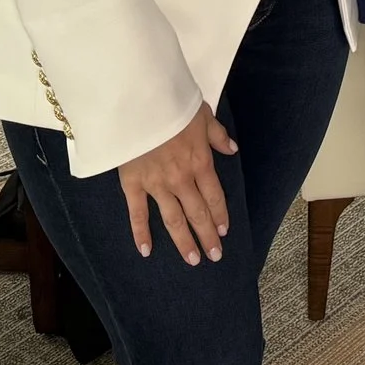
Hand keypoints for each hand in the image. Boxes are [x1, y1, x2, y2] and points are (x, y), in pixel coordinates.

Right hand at [117, 103, 235, 263]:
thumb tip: (232, 149)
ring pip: (173, 220)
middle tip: (214, 255)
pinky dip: (141, 233)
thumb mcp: (203, 115)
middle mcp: (181, 179)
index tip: (224, 232)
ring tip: (192, 260)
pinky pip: (137, 213)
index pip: (214, 197)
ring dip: (183, 241)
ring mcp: (156, 185)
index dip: (220, 216)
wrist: (139, 104)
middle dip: (207, 236)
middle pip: (197, 213)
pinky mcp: (133, 184)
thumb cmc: (172, 105)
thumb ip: (217, 135)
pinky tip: (146, 251)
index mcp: (200, 162)